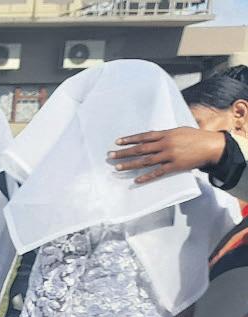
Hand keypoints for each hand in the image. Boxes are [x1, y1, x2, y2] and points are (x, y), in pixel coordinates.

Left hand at [108, 127, 226, 183]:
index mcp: (166, 134)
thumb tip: (150, 138)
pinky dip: (146, 177)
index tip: (116, 142)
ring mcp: (169, 156)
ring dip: (130, 165)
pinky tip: (136, 180)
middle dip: (124, 153)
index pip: (143, 136)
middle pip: (140, 149)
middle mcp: (165, 144)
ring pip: (146, 161)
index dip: (129, 139)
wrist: (212, 147)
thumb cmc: (195, 137)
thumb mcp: (178, 131)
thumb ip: (164, 135)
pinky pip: (158, 173)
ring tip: (117, 167)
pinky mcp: (174, 167)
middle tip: (110, 156)